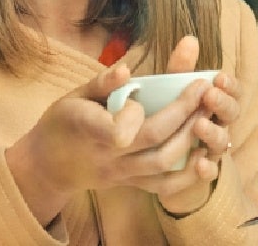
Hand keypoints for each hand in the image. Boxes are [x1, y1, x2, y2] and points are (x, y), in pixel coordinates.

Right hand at [6, 61, 207, 224]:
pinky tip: (205, 152)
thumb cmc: (62, 122)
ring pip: (164, 164)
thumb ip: (102, 83)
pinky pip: (164, 187)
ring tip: (208, 112)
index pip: (119, 129)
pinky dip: (189, 173)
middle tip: (203, 88)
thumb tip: (127, 69)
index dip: (135, 112)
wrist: (49, 165)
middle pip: (154, 141)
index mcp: (88, 129)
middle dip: (184, 113)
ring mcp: (121, 174)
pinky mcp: (131, 184)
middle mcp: (107, 156)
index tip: (141, 89)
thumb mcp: (73, 96)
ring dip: (192, 137)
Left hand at [153, 36, 242, 214]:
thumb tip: (190, 40)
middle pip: (231, 115)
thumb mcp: (167, 88)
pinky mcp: (197, 173)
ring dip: (214, 134)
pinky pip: (208, 174)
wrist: (140, 150)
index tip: (219, 77)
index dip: (230, 86)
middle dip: (223, 104)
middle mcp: (217, 124)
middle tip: (210, 95)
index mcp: (215, 101)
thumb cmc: (158, 110)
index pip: (233, 92)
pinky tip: (200, 163)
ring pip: (221, 144)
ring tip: (200, 124)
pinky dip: (207, 170)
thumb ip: (179, 68)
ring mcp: (210, 149)